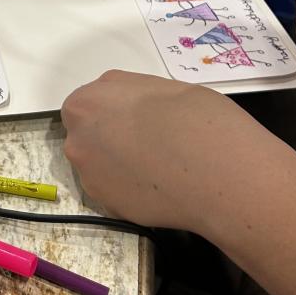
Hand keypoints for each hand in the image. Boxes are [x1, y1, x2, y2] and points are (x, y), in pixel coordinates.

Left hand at [61, 69, 274, 231]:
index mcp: (90, 100)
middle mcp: (79, 138)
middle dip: (110, 141)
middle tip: (147, 145)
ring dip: (120, 168)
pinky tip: (161, 189)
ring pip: (100, 168)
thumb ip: (134, 98)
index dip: (112, 113)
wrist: (216, 171)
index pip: (87, 105)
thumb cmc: (196, 118)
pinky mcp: (107, 207)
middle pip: (88, 138)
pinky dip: (132, 192)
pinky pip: (116, 193)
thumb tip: (134, 111)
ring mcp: (89, 176)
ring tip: (159, 170)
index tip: (136, 120)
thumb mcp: (162, 88)